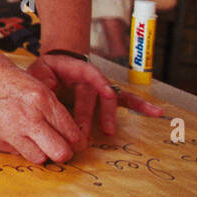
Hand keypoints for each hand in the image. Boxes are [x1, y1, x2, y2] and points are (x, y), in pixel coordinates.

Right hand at [0, 48, 87, 163]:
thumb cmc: (0, 74)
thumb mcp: (35, 85)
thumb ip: (51, 110)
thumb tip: (67, 134)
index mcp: (42, 100)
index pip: (73, 135)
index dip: (77, 142)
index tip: (73, 141)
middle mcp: (26, 117)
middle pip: (61, 153)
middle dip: (63, 152)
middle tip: (59, 146)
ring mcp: (7, 129)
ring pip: (39, 159)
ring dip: (39, 151)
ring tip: (34, 139)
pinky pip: (15, 152)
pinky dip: (17, 145)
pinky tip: (11, 130)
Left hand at [27, 53, 163, 138]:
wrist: (57, 63)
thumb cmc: (48, 70)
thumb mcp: (40, 72)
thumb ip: (43, 82)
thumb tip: (45, 94)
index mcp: (77, 69)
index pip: (91, 73)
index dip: (101, 82)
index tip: (108, 93)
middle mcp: (93, 79)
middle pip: (95, 95)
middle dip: (88, 114)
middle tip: (83, 132)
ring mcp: (102, 88)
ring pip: (111, 100)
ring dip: (110, 116)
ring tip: (108, 131)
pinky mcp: (107, 98)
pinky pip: (126, 101)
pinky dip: (141, 106)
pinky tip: (156, 112)